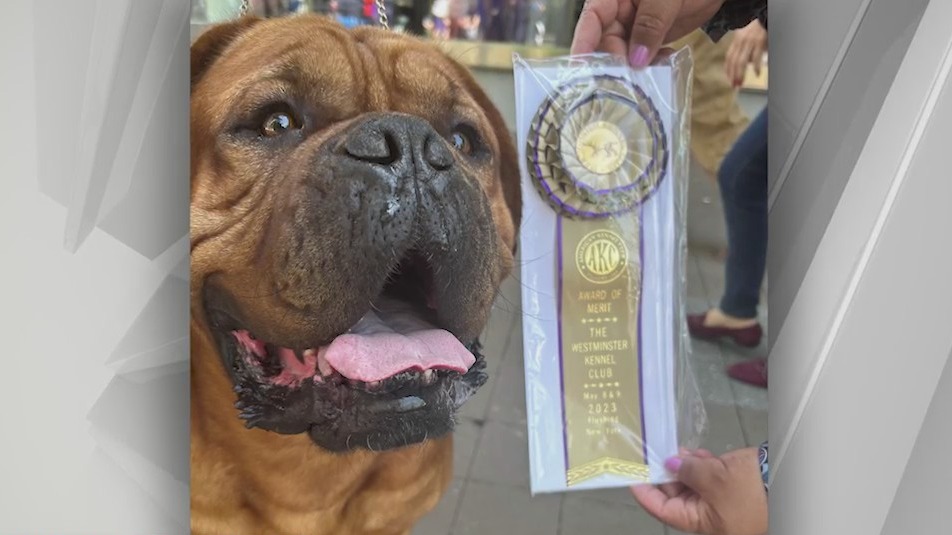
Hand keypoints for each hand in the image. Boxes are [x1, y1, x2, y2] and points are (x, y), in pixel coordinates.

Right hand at [570, 0, 726, 67]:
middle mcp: (619, 12)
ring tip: (643, 81)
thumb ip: (651, 24)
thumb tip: (635, 59)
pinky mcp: (648, 39)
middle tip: (623, 84)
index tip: (581, 69)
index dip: (583, 43)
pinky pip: (641, 57)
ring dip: (632, 69)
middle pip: (605, 42)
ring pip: (623, 53)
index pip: (592, 18)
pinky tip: (660, 69)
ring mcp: (633, 26)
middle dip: (613, 63)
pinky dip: (648, 66)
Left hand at [631, 447, 767, 534]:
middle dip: (665, 473)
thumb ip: (687, 471)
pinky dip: (701, 464)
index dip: (645, 492)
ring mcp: (719, 501)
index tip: (631, 474)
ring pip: (691, 483)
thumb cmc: (749, 490)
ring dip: (683, 465)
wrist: (786, 480)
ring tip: (679, 450)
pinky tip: (699, 453)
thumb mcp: (713, 479)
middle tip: (654, 452)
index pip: (661, 510)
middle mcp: (706, 514)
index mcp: (699, 522)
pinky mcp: (731, 487)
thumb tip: (671, 464)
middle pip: (675, 495)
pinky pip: (708, 477)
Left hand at [724, 19, 766, 86]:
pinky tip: (756, 74)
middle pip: (734, 61)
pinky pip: (756, 57)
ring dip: (740, 74)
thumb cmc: (756, 30)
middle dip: (733, 75)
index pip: (729, 57)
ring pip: (742, 61)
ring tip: (741, 83)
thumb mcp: (744, 37)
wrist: (765, 18)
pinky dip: (756, 67)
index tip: (728, 79)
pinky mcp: (759, 42)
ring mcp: (750, 42)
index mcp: (736, 40)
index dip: (728, 69)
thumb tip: (743, 64)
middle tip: (734, 85)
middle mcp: (741, 41)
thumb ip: (741, 49)